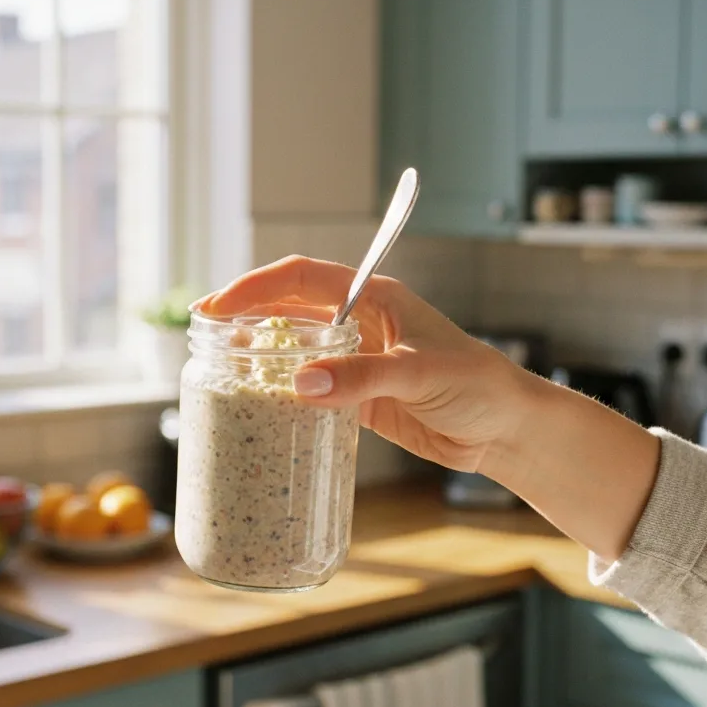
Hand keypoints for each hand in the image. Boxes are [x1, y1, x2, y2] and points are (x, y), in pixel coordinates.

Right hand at [193, 255, 530, 473]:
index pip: (302, 278)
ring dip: (259, 353)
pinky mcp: (358, 399)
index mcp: (374, 298)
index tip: (218, 305)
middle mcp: (359, 324)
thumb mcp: (421, 373)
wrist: (503, 428)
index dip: (256, 287)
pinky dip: (282, 391)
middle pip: (289, 309)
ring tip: (219, 366)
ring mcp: (355, 361)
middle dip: (246, 316)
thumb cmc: (477, 384)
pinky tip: (259, 400)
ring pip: (295, 348)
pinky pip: (310, 388)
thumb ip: (363, 378)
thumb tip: (301, 383)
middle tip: (203, 335)